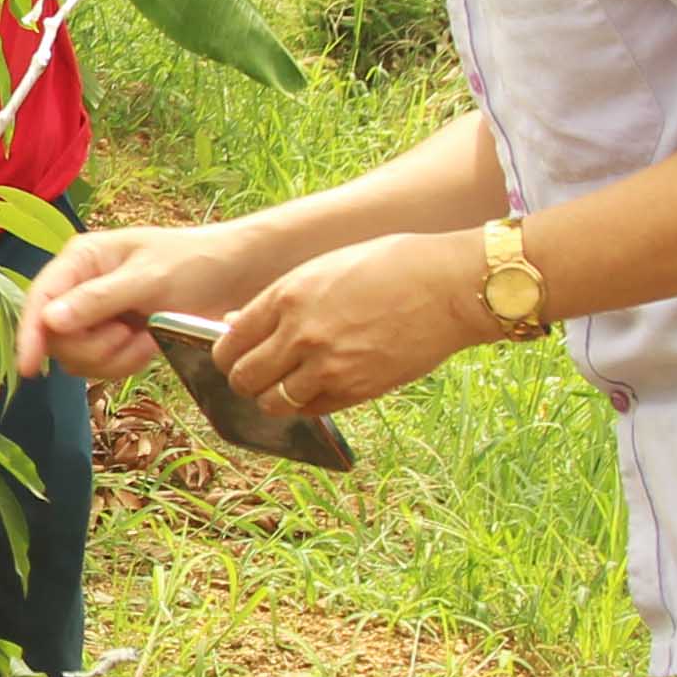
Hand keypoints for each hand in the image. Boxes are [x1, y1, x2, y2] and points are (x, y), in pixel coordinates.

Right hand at [16, 211, 321, 379]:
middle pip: (56, 337)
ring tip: (146, 338)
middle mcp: (79, 287)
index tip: (29, 368)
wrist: (235, 278)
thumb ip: (98, 300)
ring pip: (77, 357)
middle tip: (129, 335)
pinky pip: (100, 367)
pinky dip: (125, 364)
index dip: (30, 335)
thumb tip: (49, 321)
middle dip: (93, 347)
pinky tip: (149, 346)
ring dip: (113, 358)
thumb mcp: (148, 279)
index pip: (39, 299)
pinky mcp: (113, 337)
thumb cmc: (194, 264)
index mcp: (81, 259)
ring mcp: (95, 315)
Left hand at [217, 230, 491, 421]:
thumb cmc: (390, 266)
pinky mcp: (356, 390)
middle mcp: (301, 335)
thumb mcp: (325, 268)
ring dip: (272, 398)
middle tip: (256, 376)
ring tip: (285, 386)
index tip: (235, 355)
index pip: (229, 342)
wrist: (449, 287)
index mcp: (288, 296)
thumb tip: (235, 323)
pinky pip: (310, 410)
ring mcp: (328, 367)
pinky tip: (317, 388)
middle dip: (244, 380)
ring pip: (272, 403)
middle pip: (243, 379)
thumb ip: (280, 298)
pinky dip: (305, 405)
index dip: (227, 354)